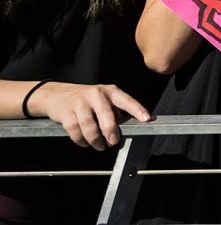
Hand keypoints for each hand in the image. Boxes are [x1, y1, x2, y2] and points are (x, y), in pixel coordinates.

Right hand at [28, 82, 152, 149]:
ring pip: (89, 125)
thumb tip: (130, 126)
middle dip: (111, 131)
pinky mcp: (66, 112)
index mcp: (110, 91)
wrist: (56, 94)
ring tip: (100, 146)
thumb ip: (116, 111)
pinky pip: (74, 130)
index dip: (137, 109)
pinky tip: (85, 143)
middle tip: (113, 142)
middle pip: (106, 114)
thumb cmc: (87, 99)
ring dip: (95, 139)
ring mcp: (80, 102)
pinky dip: (81, 140)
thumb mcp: (104, 99)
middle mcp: (96, 94)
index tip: (146, 119)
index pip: (126, 100)